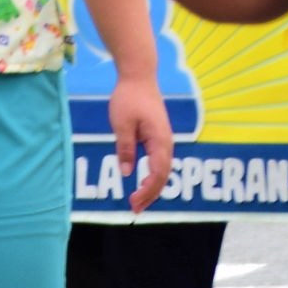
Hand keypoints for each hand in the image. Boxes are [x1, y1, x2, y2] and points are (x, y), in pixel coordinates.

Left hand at [104, 73, 178, 211]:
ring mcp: (164, 140)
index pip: (157, 174)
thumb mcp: (122, 124)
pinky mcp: (159, 137)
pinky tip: (144, 183)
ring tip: (139, 202)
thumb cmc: (129, 98)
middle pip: (163, 176)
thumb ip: (125, 148)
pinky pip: (159, 162)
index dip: (147, 191)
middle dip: (150, 194)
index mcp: (160, 140)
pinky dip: (153, 176)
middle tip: (134, 210)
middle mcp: (166, 143)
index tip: (133, 203)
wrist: (139, 76)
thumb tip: (126, 172)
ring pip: (162, 170)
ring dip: (152, 187)